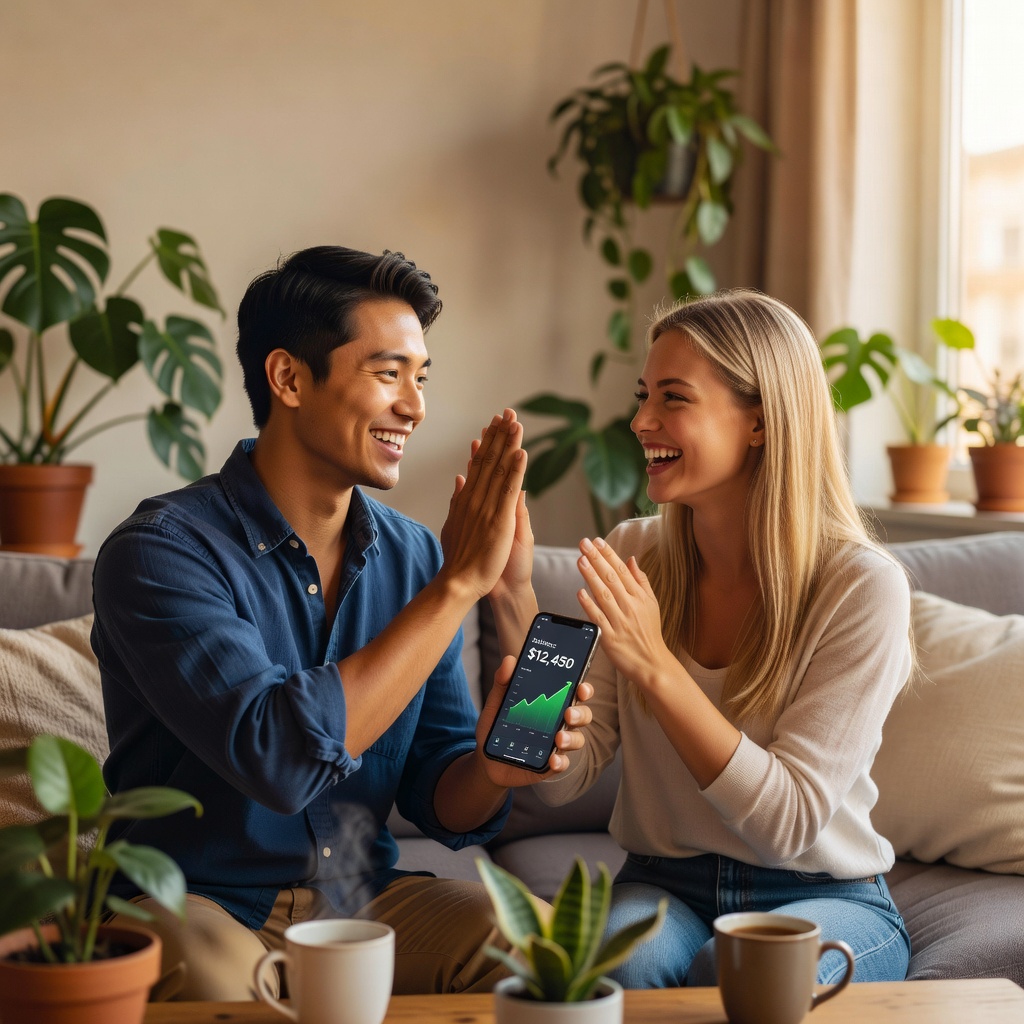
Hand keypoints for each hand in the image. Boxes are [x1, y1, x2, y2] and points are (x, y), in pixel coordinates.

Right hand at [439, 409, 526, 599]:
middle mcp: (477, 498)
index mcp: (468, 499)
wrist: (461, 582)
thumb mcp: (456, 523)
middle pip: (489, 460)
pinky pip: (509, 489)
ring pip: (500, 469)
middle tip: (506, 412)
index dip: (488, 442)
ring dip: (509, 444)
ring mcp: (488, 507)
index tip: (492, 424)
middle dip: (498, 435)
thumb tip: (460, 478)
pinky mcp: (500, 519)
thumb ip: (458, 500)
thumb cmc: (461, 559)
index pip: (479, 464)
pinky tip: (521, 452)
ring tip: (516, 423)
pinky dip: (516, 470)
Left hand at [475, 655, 593, 787]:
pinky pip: (562, 763)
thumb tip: (510, 660)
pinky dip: (560, 762)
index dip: (584, 689)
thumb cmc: (496, 727)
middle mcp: (559, 723)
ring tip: (559, 739)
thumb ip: (503, 682)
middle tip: (568, 714)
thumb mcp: (497, 702)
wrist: (485, 759)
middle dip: (580, 713)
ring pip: (577, 739)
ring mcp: (556, 745)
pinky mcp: (550, 765)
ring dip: (572, 738)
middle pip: (583, 715)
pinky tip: (553, 760)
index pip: (575, 693)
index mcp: (551, 704)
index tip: (582, 687)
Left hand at [576, 536, 671, 688]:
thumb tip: (630, 559)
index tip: (597, 541)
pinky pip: (598, 618)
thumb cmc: (650, 632)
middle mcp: (630, 607)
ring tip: (581, 560)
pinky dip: (589, 605)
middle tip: (584, 543)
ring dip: (591, 577)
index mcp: (639, 597)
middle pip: (611, 579)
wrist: (653, 663)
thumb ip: (640, 581)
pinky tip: (580, 592)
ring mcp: (620, 622)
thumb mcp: (652, 604)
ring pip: (603, 595)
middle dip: (597, 559)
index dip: (609, 555)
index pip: (622, 571)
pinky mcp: (610, 638)